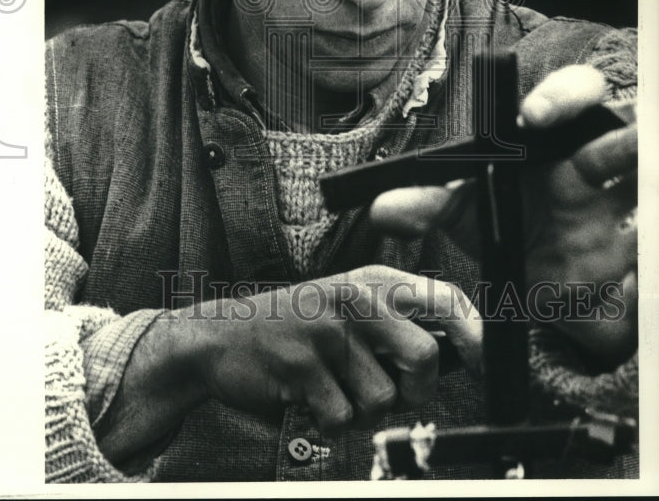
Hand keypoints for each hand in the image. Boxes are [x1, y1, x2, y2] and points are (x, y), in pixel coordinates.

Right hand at [192, 266, 481, 432]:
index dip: (473, 333)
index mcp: (372, 280)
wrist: (222, 338)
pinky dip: (328, 421)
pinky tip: (308, 396)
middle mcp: (354, 297)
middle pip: (424, 357)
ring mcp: (327, 329)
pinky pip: (343, 419)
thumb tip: (456, 352)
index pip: (444, 297)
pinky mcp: (302, 364)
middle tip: (389, 392)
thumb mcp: (349, 306)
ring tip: (331, 386)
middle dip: (414, 391)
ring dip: (361, 410)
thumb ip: (396, 321)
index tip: (481, 361)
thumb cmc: (296, 327)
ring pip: (383, 401)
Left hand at [370, 65, 636, 364]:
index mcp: (552, 141)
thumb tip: (383, 208)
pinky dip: (646, 249)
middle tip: (617, 141)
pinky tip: (637, 257)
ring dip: (648, 174)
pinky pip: (649, 243)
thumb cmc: (504, 228)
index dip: (561, 96)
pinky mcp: (634, 253)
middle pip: (628, 125)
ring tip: (642, 193)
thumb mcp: (461, 215)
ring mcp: (621, 208)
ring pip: (648, 178)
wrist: (538, 293)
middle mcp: (596, 163)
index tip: (535, 116)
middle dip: (629, 129)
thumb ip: (425, 205)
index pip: (570, 96)